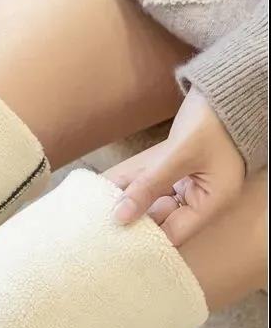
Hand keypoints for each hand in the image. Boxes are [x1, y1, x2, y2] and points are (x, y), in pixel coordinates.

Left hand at [105, 89, 245, 245]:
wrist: (229, 86)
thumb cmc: (214, 121)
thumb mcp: (179, 155)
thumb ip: (149, 185)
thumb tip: (119, 217)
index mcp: (211, 204)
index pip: (173, 236)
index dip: (145, 241)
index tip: (114, 241)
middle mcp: (201, 199)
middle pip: (161, 219)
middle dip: (132, 220)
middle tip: (100, 225)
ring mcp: (190, 183)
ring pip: (153, 200)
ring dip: (129, 201)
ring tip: (98, 208)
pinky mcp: (179, 170)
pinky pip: (153, 183)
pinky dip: (134, 184)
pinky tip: (107, 187)